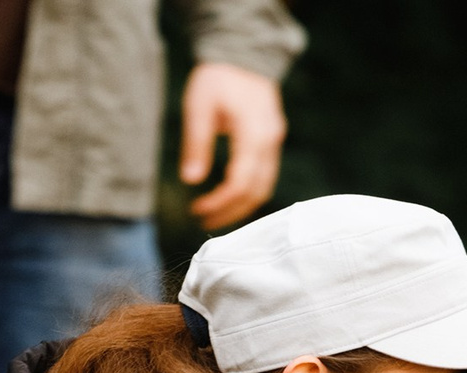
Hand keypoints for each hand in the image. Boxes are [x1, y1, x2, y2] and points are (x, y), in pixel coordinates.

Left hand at [180, 62, 285, 228]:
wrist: (244, 56)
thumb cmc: (218, 78)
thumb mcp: (199, 106)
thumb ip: (197, 143)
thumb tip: (191, 180)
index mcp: (253, 132)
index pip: (241, 181)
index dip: (220, 202)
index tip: (197, 211)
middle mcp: (270, 141)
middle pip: (256, 191)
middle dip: (231, 212)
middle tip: (203, 221)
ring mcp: (274, 143)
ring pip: (264, 188)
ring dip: (240, 207)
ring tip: (214, 215)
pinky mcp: (272, 144)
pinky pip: (265, 177)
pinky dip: (247, 194)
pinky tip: (228, 199)